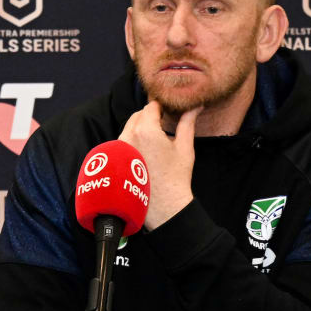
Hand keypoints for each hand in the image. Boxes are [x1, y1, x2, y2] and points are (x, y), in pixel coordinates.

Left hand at [118, 100, 201, 229]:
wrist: (163, 204)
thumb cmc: (176, 176)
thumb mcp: (185, 147)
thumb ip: (187, 123)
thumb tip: (195, 106)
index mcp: (146, 130)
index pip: (151, 107)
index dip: (161, 107)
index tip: (168, 111)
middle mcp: (129, 136)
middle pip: (138, 115)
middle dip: (150, 116)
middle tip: (164, 124)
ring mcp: (119, 148)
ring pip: (129, 127)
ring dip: (140, 127)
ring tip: (156, 139)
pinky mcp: (115, 158)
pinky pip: (123, 141)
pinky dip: (133, 139)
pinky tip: (145, 150)